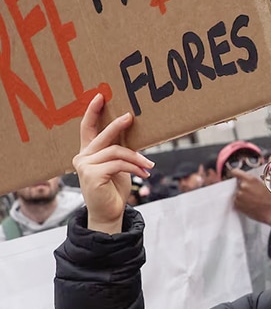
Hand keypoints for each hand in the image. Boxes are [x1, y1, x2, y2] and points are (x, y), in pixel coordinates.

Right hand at [72, 93, 152, 234]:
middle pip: (103, 135)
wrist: (109, 212)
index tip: (100, 96)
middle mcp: (82, 157)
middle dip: (117, 125)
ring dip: (136, 158)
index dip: (92, 111)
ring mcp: (84, 166)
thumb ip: (120, 149)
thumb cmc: (114, 188)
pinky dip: (134, 168)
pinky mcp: (91, 175)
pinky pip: (118, 164)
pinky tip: (144, 174)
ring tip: (149, 166)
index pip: (87, 128)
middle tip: (130, 116)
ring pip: (116, 151)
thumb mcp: (119, 165)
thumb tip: (134, 129)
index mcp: (88, 152)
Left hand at [230, 169, 270, 224]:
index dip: (236, 173)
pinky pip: (236, 201)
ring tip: (251, 199)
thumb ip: (264, 175)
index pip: (235, 172)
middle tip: (251, 191)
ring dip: (241, 195)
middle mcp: (243, 187)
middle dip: (242, 186)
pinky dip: (240, 202)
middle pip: (237, 184)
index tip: (236, 175)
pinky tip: (249, 204)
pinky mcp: (237, 205)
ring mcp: (239, 196)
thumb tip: (267, 165)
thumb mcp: (269, 184)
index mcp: (250, 179)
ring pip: (237, 193)